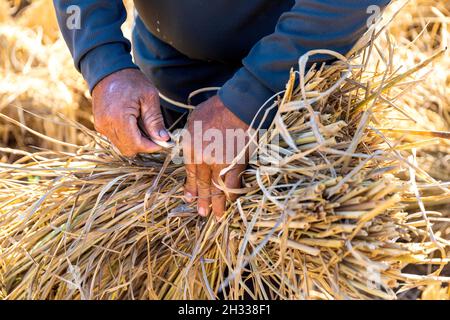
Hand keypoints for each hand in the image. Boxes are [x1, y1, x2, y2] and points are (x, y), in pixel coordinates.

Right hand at [92, 68, 168, 156]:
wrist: (108, 70)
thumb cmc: (130, 81)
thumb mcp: (149, 97)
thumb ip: (155, 121)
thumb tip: (164, 139)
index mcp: (119, 118)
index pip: (136, 144)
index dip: (151, 146)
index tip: (163, 141)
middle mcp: (106, 125)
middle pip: (128, 149)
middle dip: (144, 145)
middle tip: (155, 134)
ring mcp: (101, 126)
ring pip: (122, 146)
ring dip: (136, 141)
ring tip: (144, 126)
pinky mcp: (100, 125)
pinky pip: (116, 139)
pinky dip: (127, 137)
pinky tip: (135, 124)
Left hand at [183, 95, 249, 217]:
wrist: (237, 106)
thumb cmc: (215, 109)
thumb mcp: (193, 121)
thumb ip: (190, 139)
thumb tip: (190, 150)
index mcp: (191, 147)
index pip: (190, 172)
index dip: (190, 187)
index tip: (189, 198)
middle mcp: (203, 158)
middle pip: (202, 183)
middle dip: (202, 200)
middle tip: (201, 213)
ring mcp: (220, 163)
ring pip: (217, 188)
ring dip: (216, 203)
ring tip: (215, 215)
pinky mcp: (237, 163)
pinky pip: (233, 183)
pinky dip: (231, 194)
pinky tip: (230, 202)